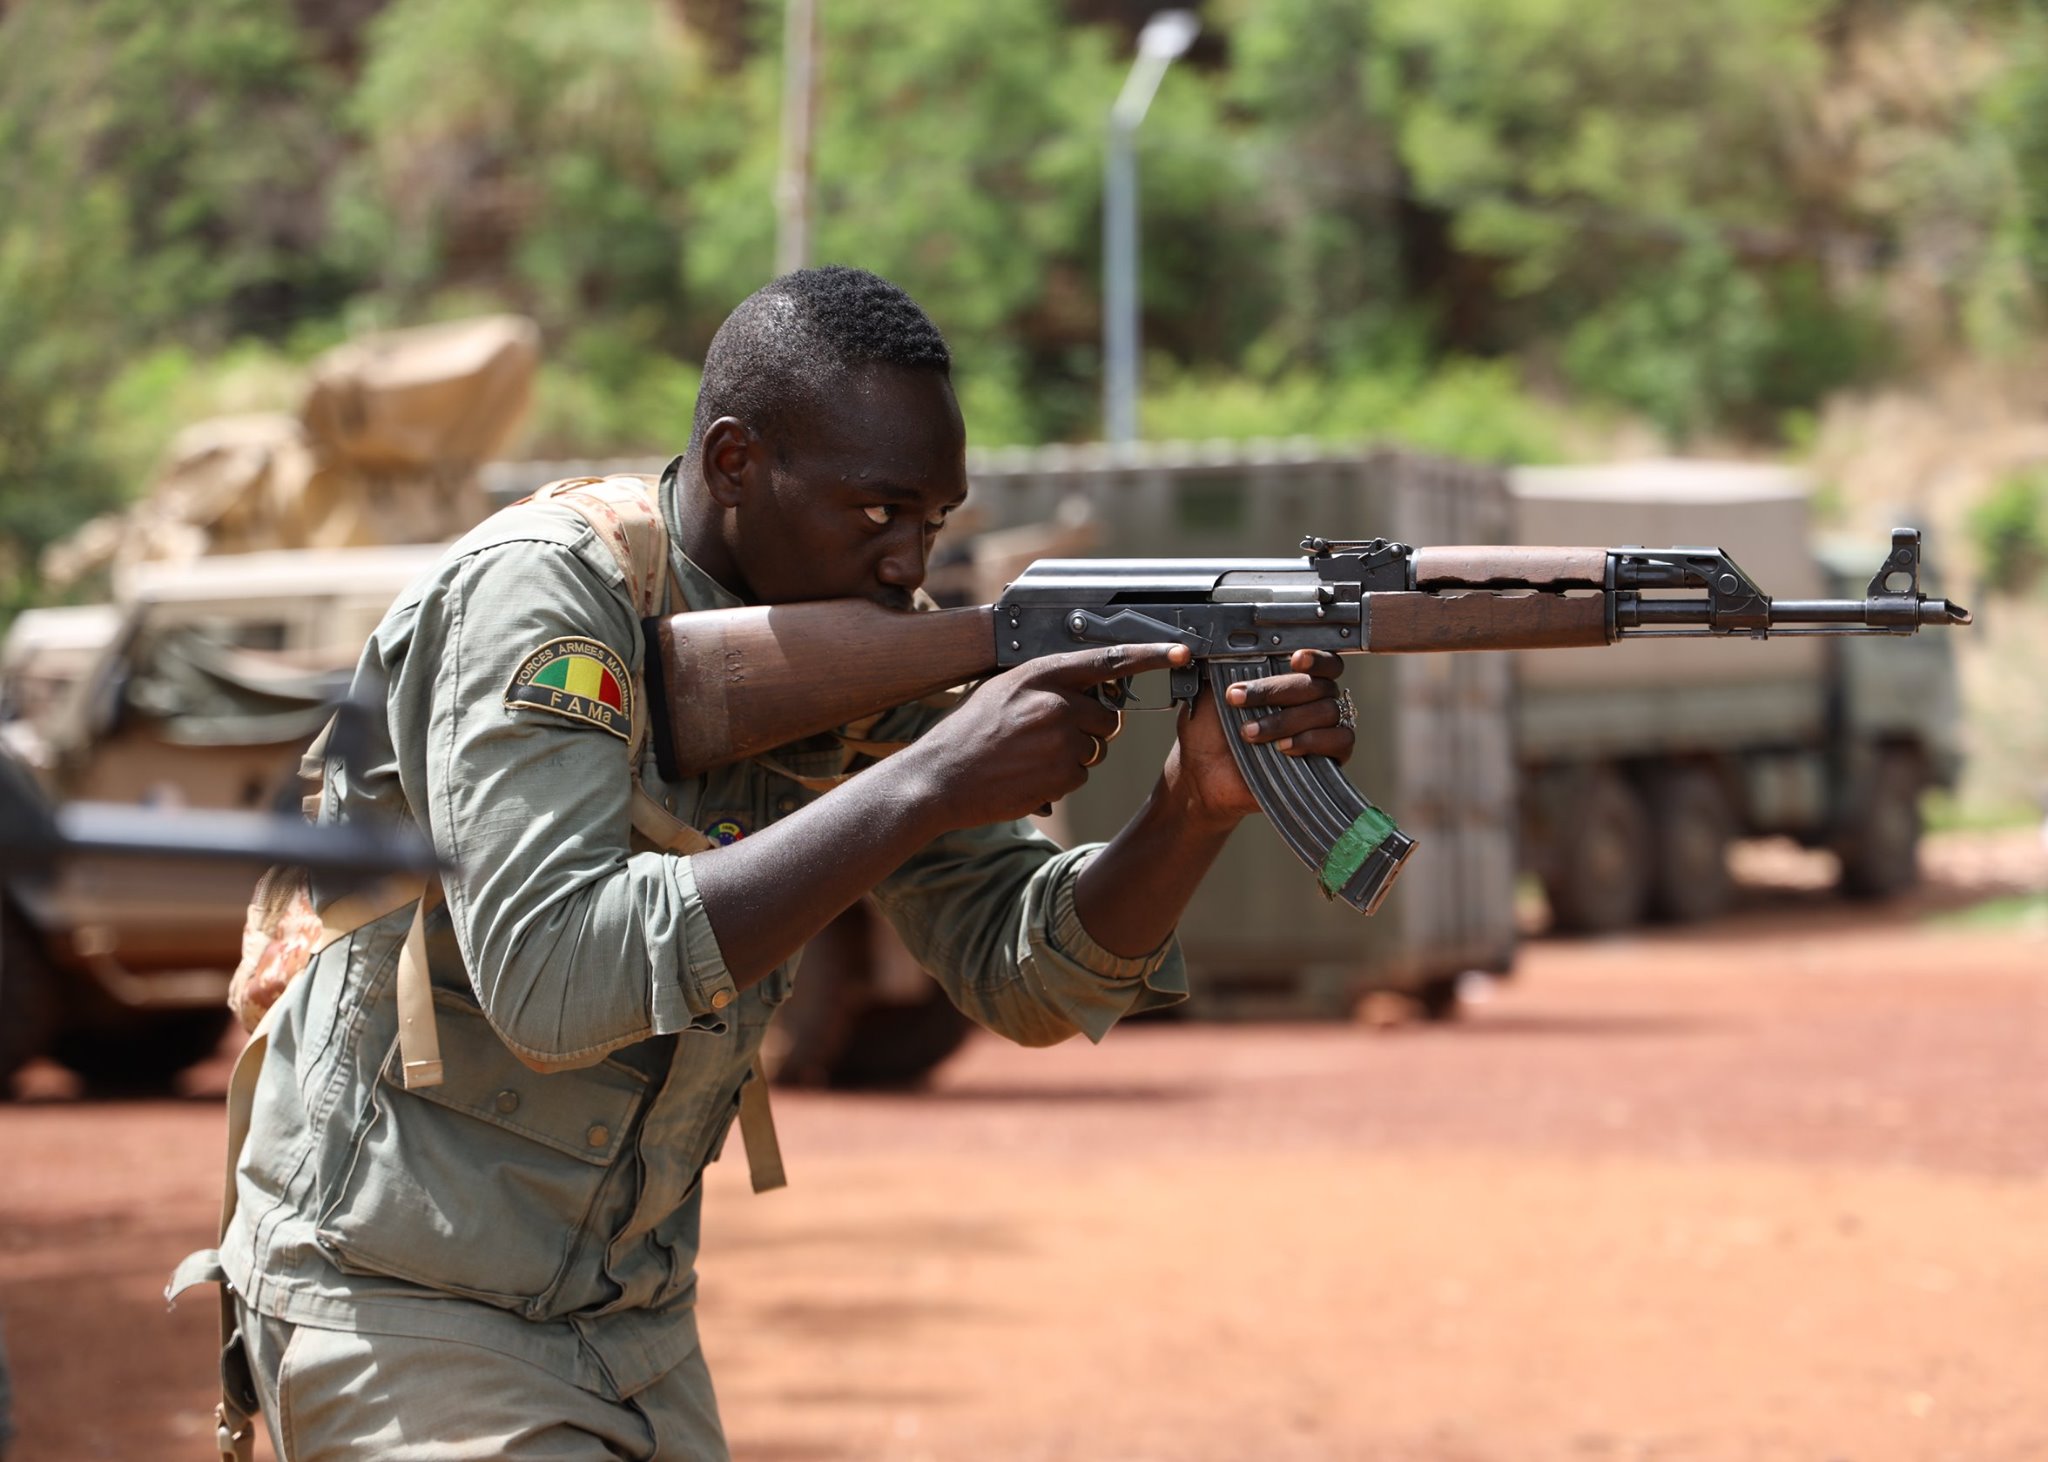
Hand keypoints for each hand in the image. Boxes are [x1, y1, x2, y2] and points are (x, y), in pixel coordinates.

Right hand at [907, 642, 1190, 827]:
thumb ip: (1045, 682)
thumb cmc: (968, 733)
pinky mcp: (1062, 772)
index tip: (1182, 653)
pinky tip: (1028, 775)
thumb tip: (1087, 686)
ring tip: (1028, 757)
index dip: (1150, 656)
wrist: (939, 778)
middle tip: (1047, 737)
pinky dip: (1060, 779)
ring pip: (1094, 749)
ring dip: (1071, 756)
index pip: (1107, 660)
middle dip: (1088, 729)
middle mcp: (1055, 702)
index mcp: (1040, 674)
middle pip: (1106, 717)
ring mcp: (1060, 739)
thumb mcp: (1002, 689)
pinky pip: (1080, 775)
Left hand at [1164, 649, 1353, 825]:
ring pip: (1328, 711)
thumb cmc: (1209, 733)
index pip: (1321, 662)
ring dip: (1286, 720)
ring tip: (1250, 733)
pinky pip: (1341, 741)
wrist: (1202, 776)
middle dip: (1276, 690)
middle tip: (1238, 699)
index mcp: (1290, 681)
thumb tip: (1238, 639)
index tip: (1294, 659)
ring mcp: (1321, 730)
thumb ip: (1232, 665)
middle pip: (1319, 684)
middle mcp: (1311, 703)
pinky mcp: (1328, 760)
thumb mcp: (1213, 692)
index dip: (1316, 657)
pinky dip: (1312, 741)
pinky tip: (1284, 748)